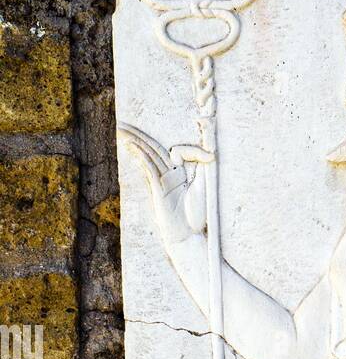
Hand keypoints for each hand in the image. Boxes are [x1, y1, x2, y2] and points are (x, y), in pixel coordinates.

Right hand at [118, 123, 206, 248]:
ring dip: (136, 142)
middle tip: (123, 123)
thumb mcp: (205, 186)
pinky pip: (149, 170)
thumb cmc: (196, 216)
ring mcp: (162, 182)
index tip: (211, 156)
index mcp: (180, 173)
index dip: (193, 150)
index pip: (178, 151)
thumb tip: (210, 150)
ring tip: (121, 129)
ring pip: (148, 156)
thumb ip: (204, 169)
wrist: (188, 235)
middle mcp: (169, 175)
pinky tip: (132, 147)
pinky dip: (142, 158)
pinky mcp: (158, 190)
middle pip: (153, 149)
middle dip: (139, 135)